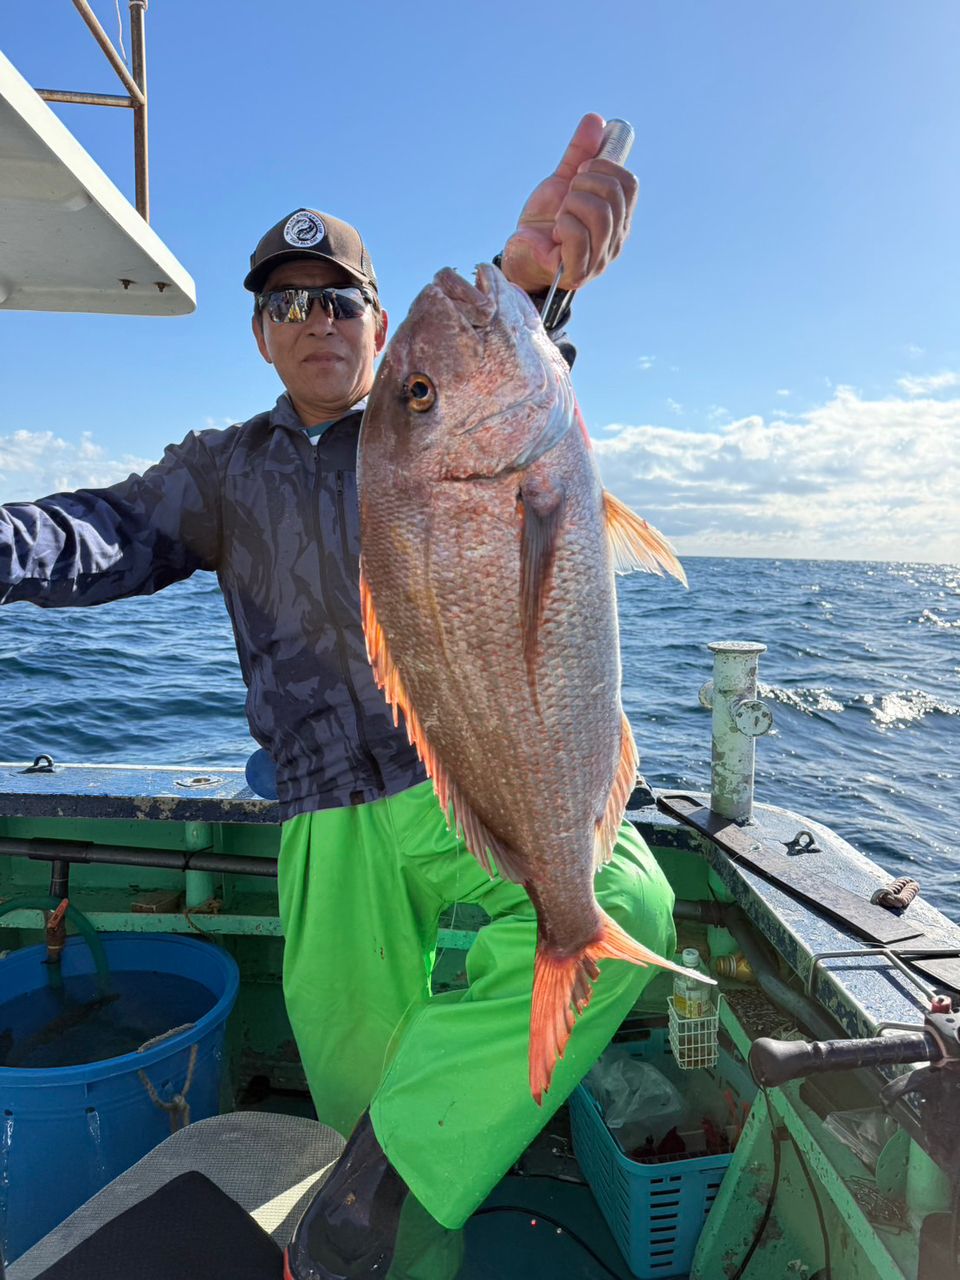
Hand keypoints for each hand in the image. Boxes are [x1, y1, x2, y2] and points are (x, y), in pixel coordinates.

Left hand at [500, 113, 637, 295]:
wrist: (520, 252)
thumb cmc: (544, 223)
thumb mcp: (562, 182)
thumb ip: (579, 154)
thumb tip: (594, 120)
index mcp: (619, 219)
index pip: (629, 184)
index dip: (604, 167)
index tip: (580, 171)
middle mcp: (615, 241)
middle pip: (613, 196)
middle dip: (583, 184)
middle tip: (566, 194)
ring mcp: (599, 259)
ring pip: (599, 215)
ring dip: (571, 204)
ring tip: (560, 214)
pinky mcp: (577, 271)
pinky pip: (578, 235)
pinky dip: (563, 224)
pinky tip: (556, 231)